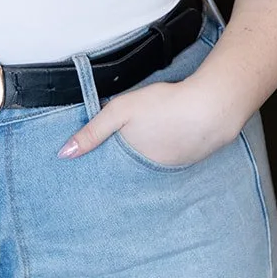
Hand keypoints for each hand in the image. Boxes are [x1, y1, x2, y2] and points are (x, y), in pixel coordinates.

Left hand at [57, 78, 233, 166]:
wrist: (212, 107)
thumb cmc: (166, 105)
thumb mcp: (121, 110)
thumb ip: (93, 131)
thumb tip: (64, 154)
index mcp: (132, 161)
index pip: (111, 173)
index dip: (102, 168)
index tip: (92, 170)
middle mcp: (151, 171)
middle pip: (131, 169)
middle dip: (124, 162)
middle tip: (124, 145)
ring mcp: (173, 166)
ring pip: (152, 163)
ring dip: (148, 153)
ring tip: (147, 137)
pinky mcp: (190, 158)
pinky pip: (172, 157)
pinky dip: (167, 148)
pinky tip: (169, 134)